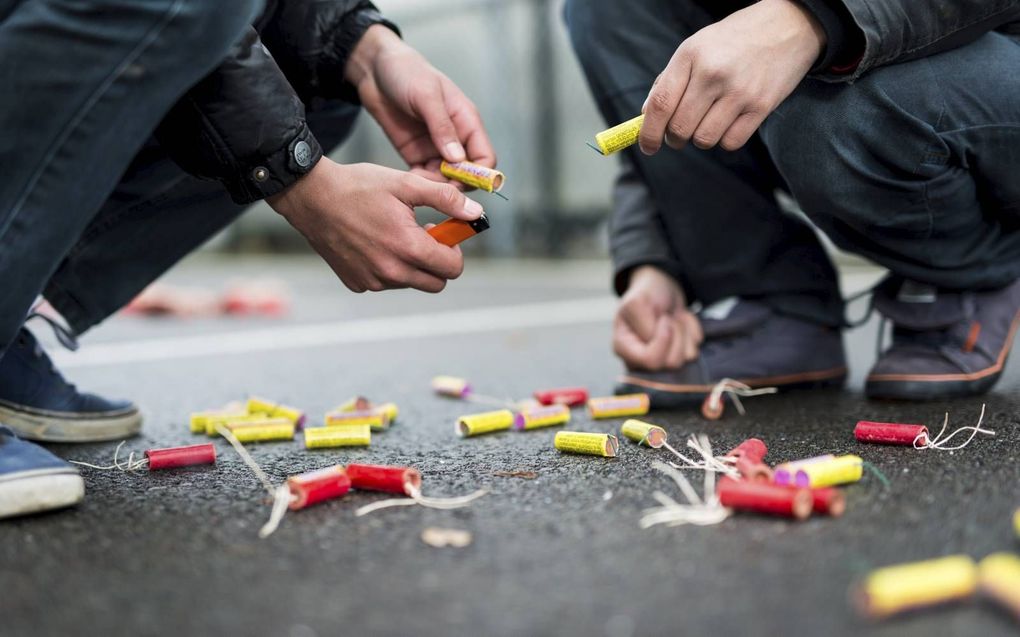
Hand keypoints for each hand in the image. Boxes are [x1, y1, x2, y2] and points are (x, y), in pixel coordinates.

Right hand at [267, 158, 483, 292]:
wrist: (312, 197)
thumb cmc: (359, 187)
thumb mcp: (406, 184)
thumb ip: (445, 199)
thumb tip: (476, 213)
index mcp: (407, 248)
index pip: (453, 268)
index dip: (454, 250)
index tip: (442, 232)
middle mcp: (391, 272)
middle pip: (437, 283)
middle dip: (437, 262)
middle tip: (423, 235)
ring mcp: (372, 281)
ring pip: (412, 283)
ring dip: (413, 264)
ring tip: (394, 234)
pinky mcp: (357, 284)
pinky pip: (386, 283)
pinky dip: (388, 268)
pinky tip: (374, 242)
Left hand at [345, 25, 495, 181]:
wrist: (375, 70)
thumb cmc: (406, 72)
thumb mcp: (426, 95)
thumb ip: (442, 127)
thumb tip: (458, 158)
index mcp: (467, 121)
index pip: (485, 156)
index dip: (480, 174)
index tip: (463, 182)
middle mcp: (455, 138)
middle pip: (468, 173)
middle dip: (457, 184)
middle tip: (439, 189)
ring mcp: (436, 148)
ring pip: (446, 180)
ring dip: (437, 186)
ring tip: (421, 185)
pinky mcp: (417, 154)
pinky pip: (425, 177)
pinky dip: (421, 184)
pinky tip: (412, 182)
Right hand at [613, 266, 702, 370]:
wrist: (663, 286)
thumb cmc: (646, 293)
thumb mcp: (638, 302)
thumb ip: (645, 326)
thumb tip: (659, 342)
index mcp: (623, 347)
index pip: (649, 360)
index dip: (662, 339)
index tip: (663, 319)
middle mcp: (639, 359)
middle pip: (669, 363)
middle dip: (675, 335)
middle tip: (667, 317)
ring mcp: (659, 360)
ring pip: (684, 359)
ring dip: (683, 332)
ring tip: (671, 318)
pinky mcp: (677, 356)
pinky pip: (694, 352)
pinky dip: (691, 332)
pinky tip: (679, 322)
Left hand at [639, 0, 824, 153]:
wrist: (789, 26)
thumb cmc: (735, 40)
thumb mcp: (696, 47)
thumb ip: (669, 80)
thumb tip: (646, 116)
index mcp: (691, 55)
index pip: (660, 104)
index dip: (649, 133)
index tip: (647, 146)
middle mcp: (713, 73)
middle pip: (679, 128)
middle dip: (674, 138)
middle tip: (679, 133)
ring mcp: (739, 91)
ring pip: (704, 140)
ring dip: (700, 139)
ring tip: (708, 121)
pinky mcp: (761, 106)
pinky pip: (731, 143)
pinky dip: (725, 140)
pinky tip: (729, 122)